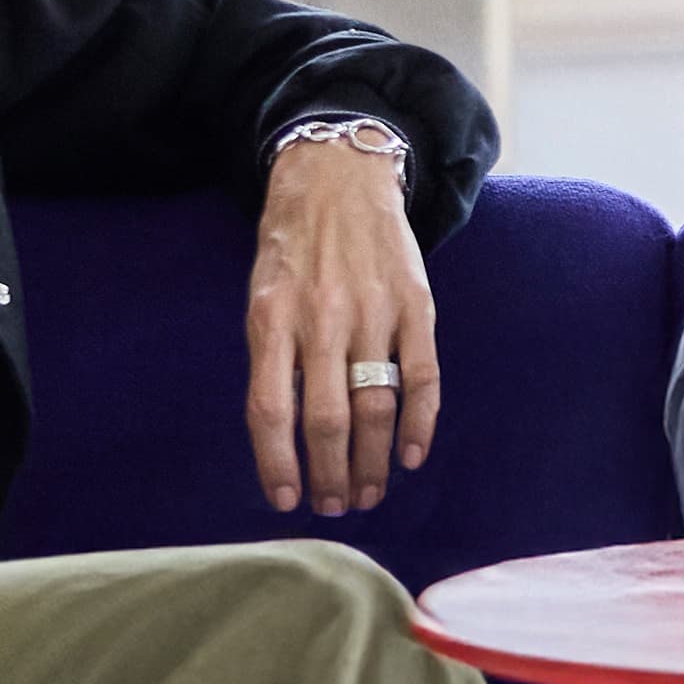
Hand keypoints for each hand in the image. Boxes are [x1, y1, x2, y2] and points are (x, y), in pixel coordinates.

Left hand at [249, 128, 438, 515]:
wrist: (337, 177)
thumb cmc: (292, 247)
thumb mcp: (262, 297)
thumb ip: (272, 358)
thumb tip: (284, 437)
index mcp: (272, 319)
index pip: (271, 410)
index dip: (277, 463)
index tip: (286, 500)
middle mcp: (322, 319)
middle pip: (327, 420)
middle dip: (331, 474)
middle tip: (335, 506)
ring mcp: (372, 312)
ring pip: (375, 407)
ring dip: (372, 461)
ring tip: (368, 492)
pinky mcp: (414, 305)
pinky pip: (421, 377)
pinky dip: (419, 423)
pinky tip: (411, 456)